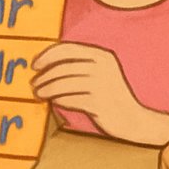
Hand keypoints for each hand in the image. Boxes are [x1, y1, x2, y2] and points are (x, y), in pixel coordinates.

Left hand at [32, 42, 168, 143]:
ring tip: (39, 94)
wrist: (134, 119)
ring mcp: (101, 85)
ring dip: (47, 89)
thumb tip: (45, 62)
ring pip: (63, 84)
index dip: (47, 55)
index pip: (67, 49)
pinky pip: (70, 99)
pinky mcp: (99, 103)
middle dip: (44, 76)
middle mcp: (102, 67)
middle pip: (62, 68)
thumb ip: (79, 64)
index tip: (34, 65)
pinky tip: (54, 101)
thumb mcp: (101, 72)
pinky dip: (59, 100)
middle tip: (34, 84)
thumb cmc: (111, 95)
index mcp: (102, 55)